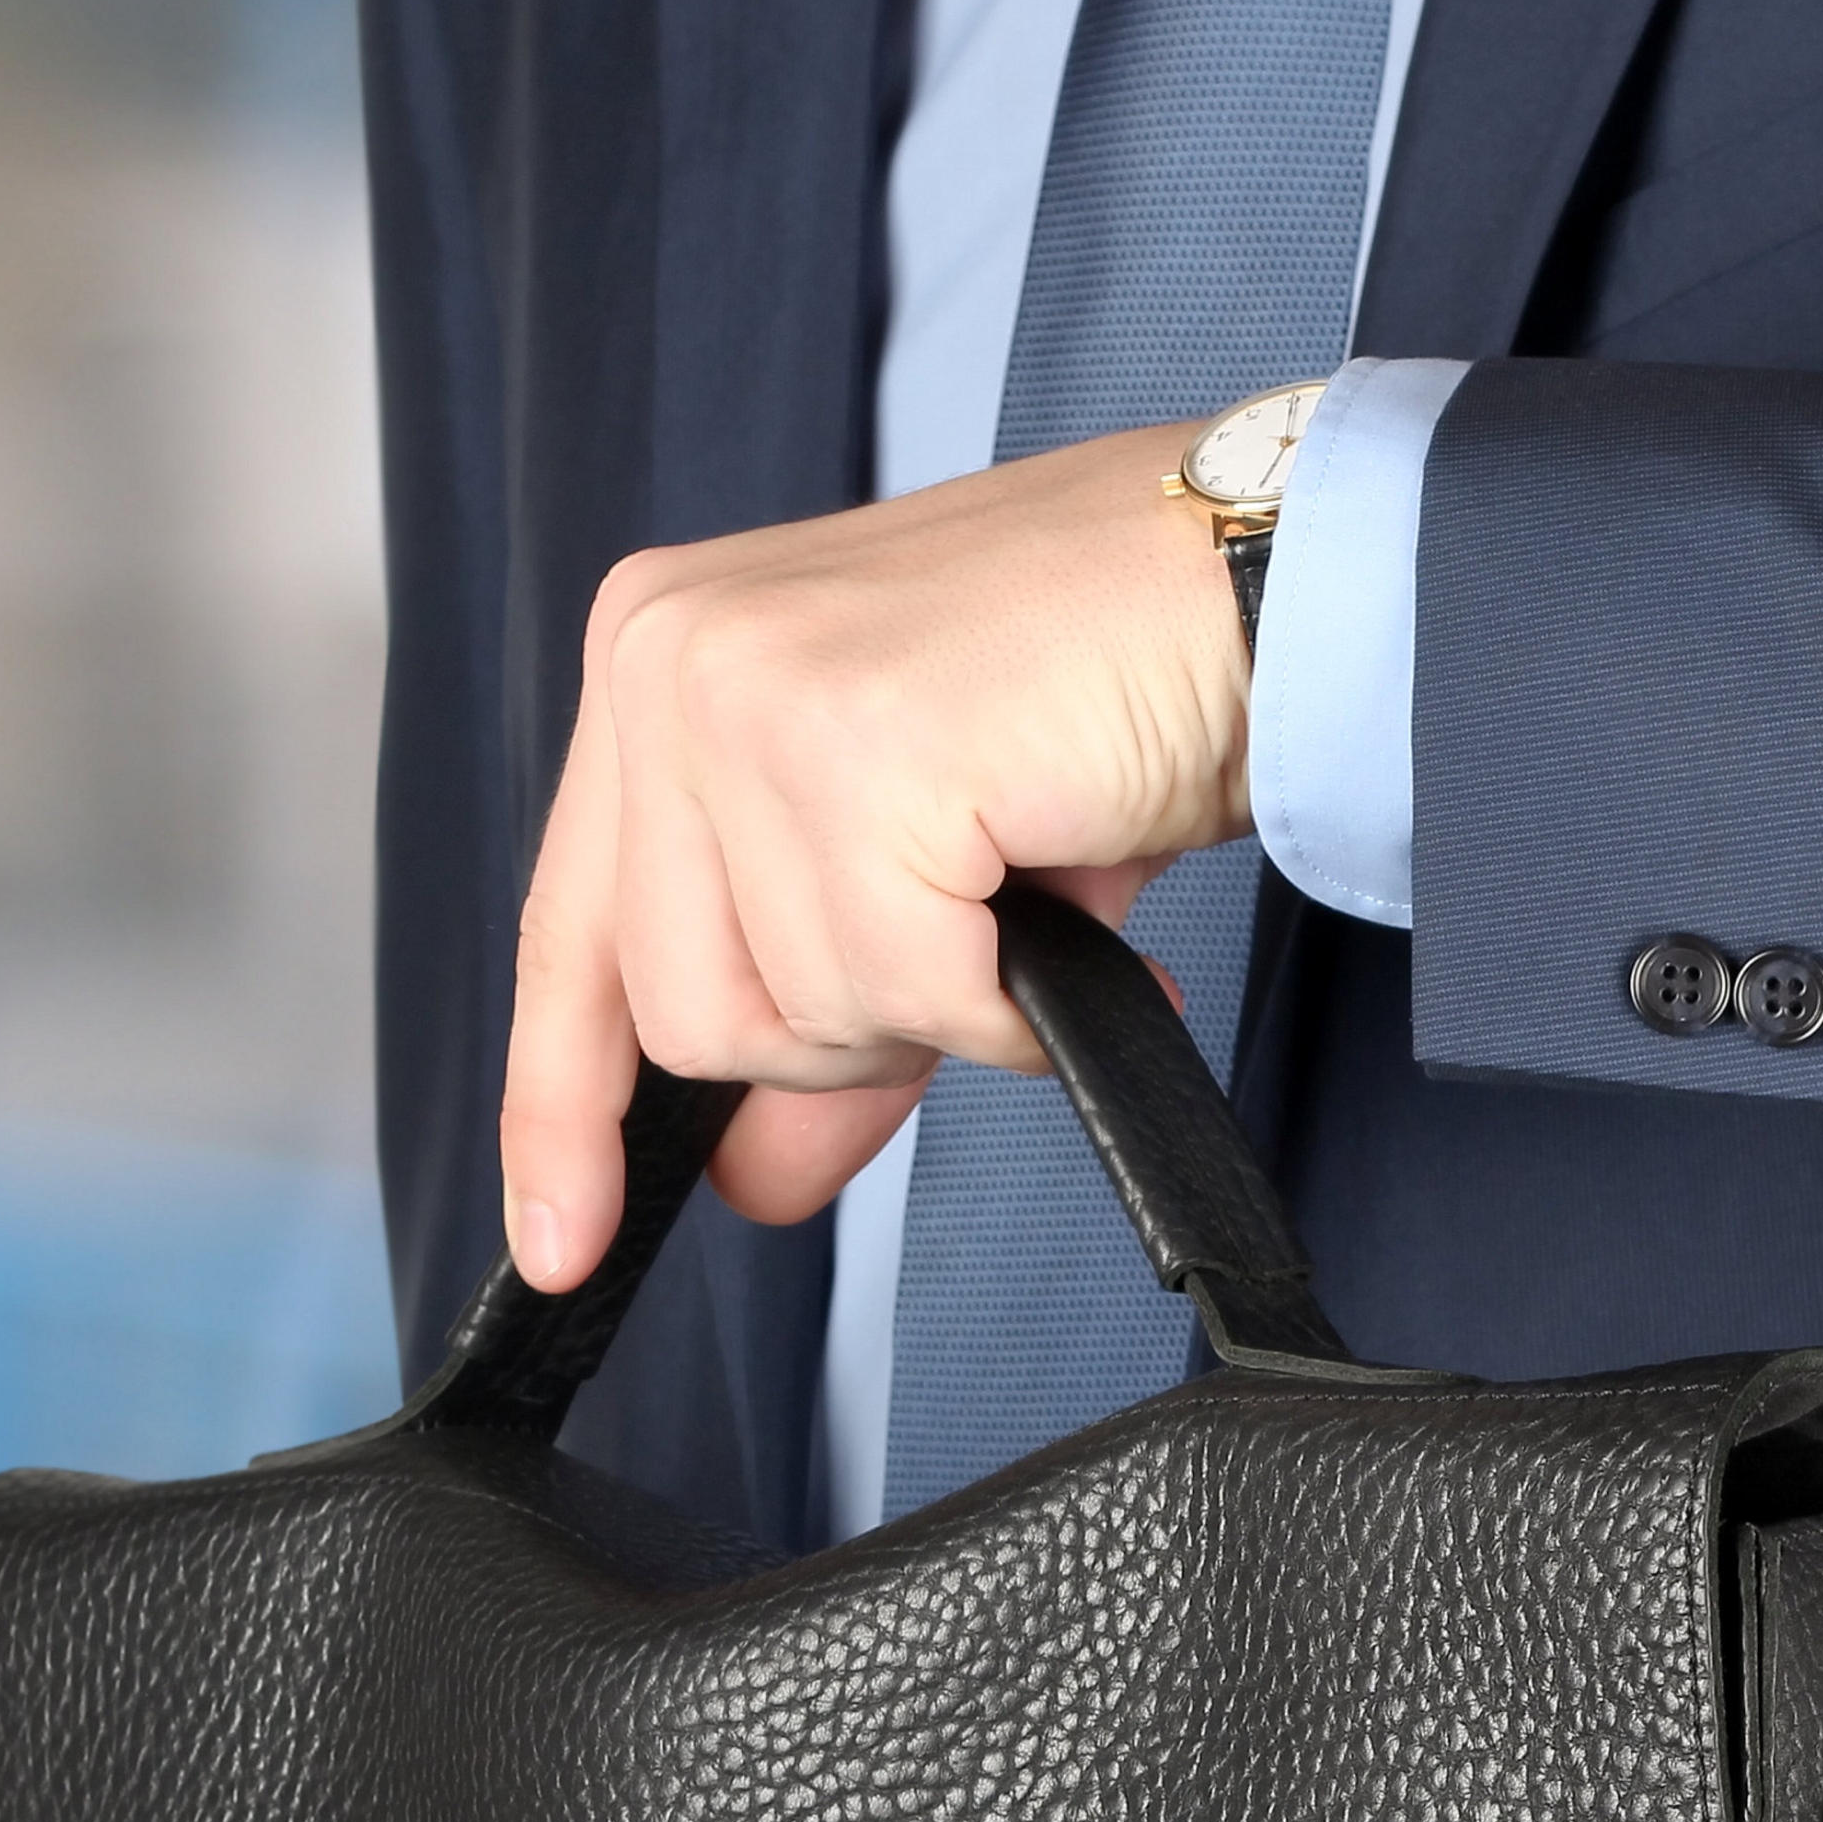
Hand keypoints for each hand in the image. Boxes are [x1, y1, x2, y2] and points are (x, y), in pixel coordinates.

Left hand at [498, 422, 1246, 1289]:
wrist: (1265, 579)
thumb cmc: (1104, 689)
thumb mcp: (917, 865)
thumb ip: (815, 1015)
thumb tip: (749, 1184)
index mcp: (655, 662)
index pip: (566, 935)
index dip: (557, 1110)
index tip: (562, 1242)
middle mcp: (667, 658)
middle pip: (684, 1016)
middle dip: (844, 1039)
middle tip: (967, 957)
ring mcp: (746, 693)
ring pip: (791, 1016)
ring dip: (936, 1011)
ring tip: (1021, 902)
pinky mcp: (854, 744)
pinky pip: (905, 990)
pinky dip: (1006, 1005)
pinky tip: (1066, 915)